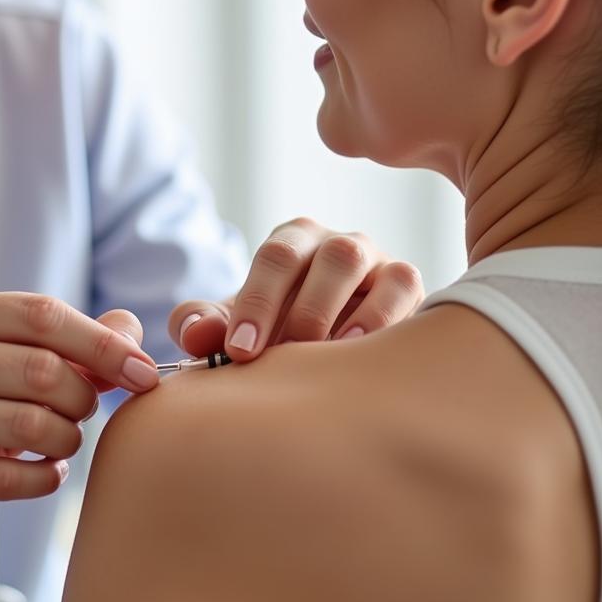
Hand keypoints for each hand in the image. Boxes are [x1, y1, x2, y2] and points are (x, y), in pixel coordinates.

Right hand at [0, 294, 156, 589]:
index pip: (44, 315)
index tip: (143, 374)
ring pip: (32, 425)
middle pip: (44, 371)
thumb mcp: (6, 355)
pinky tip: (46, 471)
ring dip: (68, 439)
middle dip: (83, 399)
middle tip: (83, 413)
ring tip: (63, 441)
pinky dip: (46, 478)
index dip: (104, 345)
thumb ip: (73, 341)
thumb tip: (131, 334)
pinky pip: (9, 479)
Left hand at [169, 217, 423, 361]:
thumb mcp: (238, 329)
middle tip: (282, 358)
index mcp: (292, 243)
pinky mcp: (405, 285)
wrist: (330, 351)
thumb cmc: (276, 333)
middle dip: (303, 309)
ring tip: (323, 354)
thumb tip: (195, 334)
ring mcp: (375, 260)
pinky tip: (361, 353)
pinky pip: (403, 285)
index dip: (256, 302)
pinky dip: (385, 315)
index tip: (239, 350)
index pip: (276, 258)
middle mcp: (336, 243)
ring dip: (345, 309)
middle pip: (327, 256)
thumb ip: (204, 326)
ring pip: (364, 264)